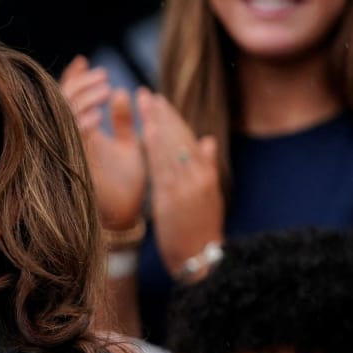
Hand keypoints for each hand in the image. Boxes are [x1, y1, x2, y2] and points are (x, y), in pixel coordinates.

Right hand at [61, 56, 145, 228]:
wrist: (125, 217)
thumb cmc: (127, 184)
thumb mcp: (128, 145)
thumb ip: (122, 120)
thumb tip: (121, 90)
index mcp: (82, 135)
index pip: (69, 99)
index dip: (74, 78)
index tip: (85, 60)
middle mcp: (70, 142)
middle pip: (61, 103)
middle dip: (80, 85)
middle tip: (103, 75)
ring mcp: (68, 152)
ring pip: (63, 117)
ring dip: (82, 100)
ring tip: (105, 88)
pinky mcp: (72, 166)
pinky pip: (69, 140)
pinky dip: (79, 124)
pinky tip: (95, 115)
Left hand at [138, 89, 222, 275]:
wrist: (202, 260)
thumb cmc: (201, 230)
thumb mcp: (208, 197)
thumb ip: (206, 167)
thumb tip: (207, 140)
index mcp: (205, 174)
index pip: (187, 139)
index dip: (172, 119)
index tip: (159, 101)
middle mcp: (198, 176)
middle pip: (178, 138)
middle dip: (162, 114)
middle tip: (146, 93)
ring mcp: (186, 186)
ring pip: (170, 148)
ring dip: (157, 123)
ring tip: (144, 102)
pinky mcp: (173, 199)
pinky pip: (163, 169)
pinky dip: (156, 148)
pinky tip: (146, 131)